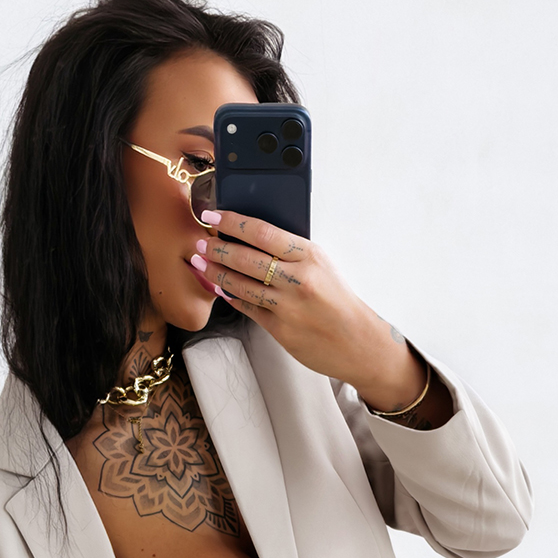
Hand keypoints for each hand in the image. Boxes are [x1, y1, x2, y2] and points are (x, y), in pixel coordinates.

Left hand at [188, 214, 452, 424]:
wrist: (358, 342)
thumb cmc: (339, 301)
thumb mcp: (322, 266)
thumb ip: (292, 252)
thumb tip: (255, 236)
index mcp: (309, 256)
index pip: (262, 232)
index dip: (232, 222)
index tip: (213, 215)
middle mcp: (297, 279)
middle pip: (245, 257)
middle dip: (217, 247)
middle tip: (199, 241)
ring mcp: (287, 306)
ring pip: (241, 284)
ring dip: (216, 272)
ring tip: (200, 262)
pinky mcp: (280, 329)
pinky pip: (248, 308)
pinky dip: (231, 296)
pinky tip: (220, 288)